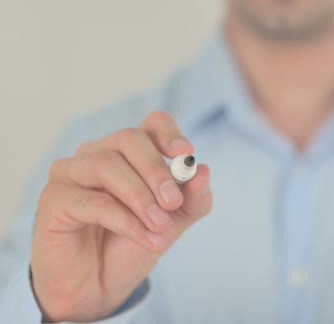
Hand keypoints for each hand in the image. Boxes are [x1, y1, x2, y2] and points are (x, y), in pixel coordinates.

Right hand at [31, 111, 211, 321]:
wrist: (98, 287)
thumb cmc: (132, 245)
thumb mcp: (174, 222)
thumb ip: (192, 199)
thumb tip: (203, 171)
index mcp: (130, 153)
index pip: (152, 124)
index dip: (170, 134)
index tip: (186, 156)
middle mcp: (97, 153)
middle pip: (129, 139)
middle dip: (157, 170)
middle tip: (174, 202)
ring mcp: (71, 173)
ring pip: (107, 165)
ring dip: (141, 198)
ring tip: (161, 226)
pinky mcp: (53, 200)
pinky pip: (93, 201)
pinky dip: (126, 221)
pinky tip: (147, 238)